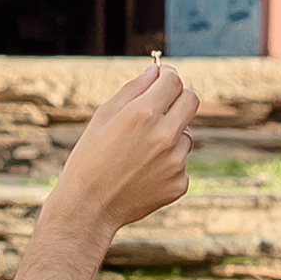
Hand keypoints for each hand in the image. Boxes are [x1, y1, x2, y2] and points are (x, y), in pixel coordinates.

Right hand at [47, 63, 197, 240]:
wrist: (89, 208)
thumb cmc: (90, 158)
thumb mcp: (103, 116)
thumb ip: (133, 89)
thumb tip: (156, 71)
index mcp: (143, 113)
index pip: (174, 81)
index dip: (168, 76)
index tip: (162, 78)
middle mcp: (164, 136)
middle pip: (191, 102)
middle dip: (178, 98)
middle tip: (162, 105)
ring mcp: (175, 162)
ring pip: (185, 135)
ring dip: (171, 135)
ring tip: (140, 151)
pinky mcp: (179, 184)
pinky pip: (181, 163)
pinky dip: (167, 163)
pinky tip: (143, 173)